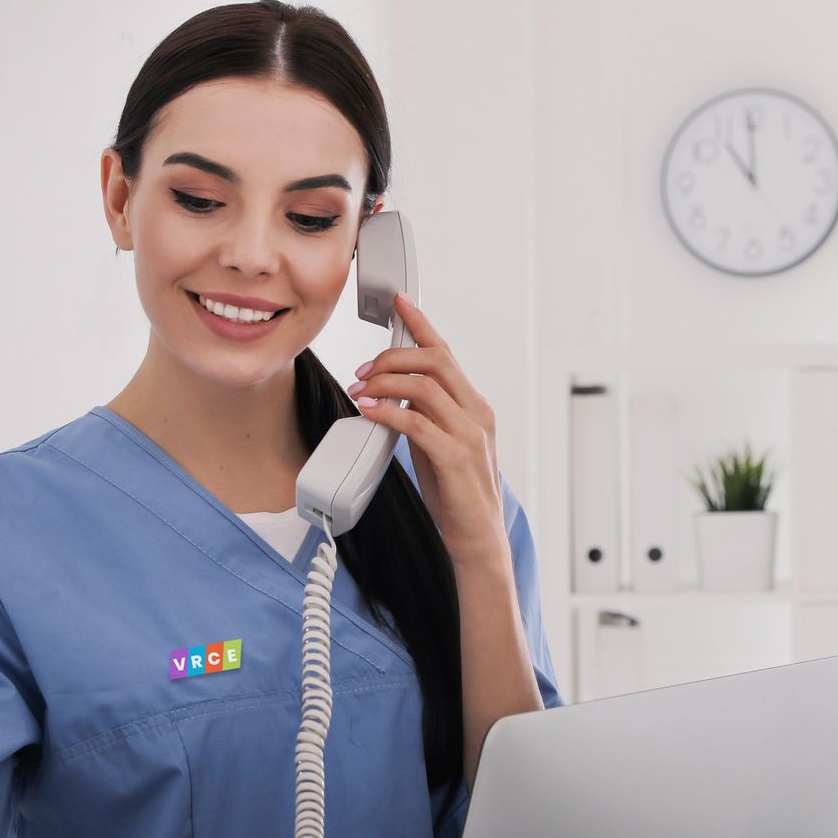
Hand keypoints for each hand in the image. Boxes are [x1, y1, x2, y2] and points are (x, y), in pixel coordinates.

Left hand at [347, 291, 504, 560]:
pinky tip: (370, 411)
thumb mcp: (439, 444)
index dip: (422, 324)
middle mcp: (476, 412)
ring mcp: (470, 433)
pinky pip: (418, 422)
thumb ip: (423, 416)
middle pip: (434, 361)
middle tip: (363, 370)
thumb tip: (388, 395)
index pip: (446, 353)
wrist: (477, 536)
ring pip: (426, 386)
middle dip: (392, 357)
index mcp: (473, 405)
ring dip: (386, 383)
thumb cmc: (456, 493)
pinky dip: (389, 412)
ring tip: (361, 390)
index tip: (400, 301)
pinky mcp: (457, 457)